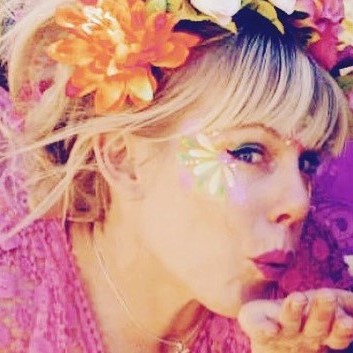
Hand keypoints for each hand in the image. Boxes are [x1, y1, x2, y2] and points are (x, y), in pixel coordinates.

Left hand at [237, 288, 352, 352]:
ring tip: (298, 297)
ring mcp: (282, 332)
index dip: (344, 329)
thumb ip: (346, 303)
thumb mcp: (324, 312)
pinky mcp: (259, 329)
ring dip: (294, 311)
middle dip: (322, 311)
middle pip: (316, 326)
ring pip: (290, 322)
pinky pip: (260, 328)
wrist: (268, 344)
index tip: (349, 320)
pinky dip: (264, 328)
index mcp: (322, 331)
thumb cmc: (302, 320)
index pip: (337, 333)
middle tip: (327, 295)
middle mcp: (304, 335)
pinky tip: (269, 328)